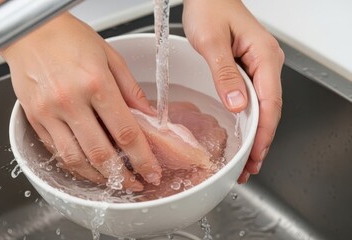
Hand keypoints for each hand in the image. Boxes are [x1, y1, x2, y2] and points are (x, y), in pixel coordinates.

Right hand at [0, 13, 161, 190]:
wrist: (29, 32)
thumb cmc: (68, 37)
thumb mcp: (109, 55)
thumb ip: (130, 88)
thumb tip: (147, 115)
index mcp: (95, 83)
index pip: (125, 132)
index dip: (143, 158)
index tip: (152, 171)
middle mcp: (70, 101)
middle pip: (101, 154)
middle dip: (122, 177)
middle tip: (134, 184)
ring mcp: (48, 112)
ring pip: (75, 159)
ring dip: (98, 177)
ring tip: (113, 181)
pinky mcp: (34, 118)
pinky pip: (55, 151)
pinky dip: (74, 165)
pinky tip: (87, 168)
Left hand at [182, 0, 283, 182]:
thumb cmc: (210, 8)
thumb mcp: (211, 41)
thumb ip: (224, 74)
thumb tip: (239, 105)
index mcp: (264, 56)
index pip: (270, 103)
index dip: (263, 133)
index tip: (256, 156)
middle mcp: (266, 63)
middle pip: (270, 110)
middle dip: (261, 141)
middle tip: (249, 167)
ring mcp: (258, 66)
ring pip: (262, 107)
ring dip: (255, 133)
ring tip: (247, 159)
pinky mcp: (247, 68)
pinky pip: (253, 98)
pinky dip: (249, 119)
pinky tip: (243, 133)